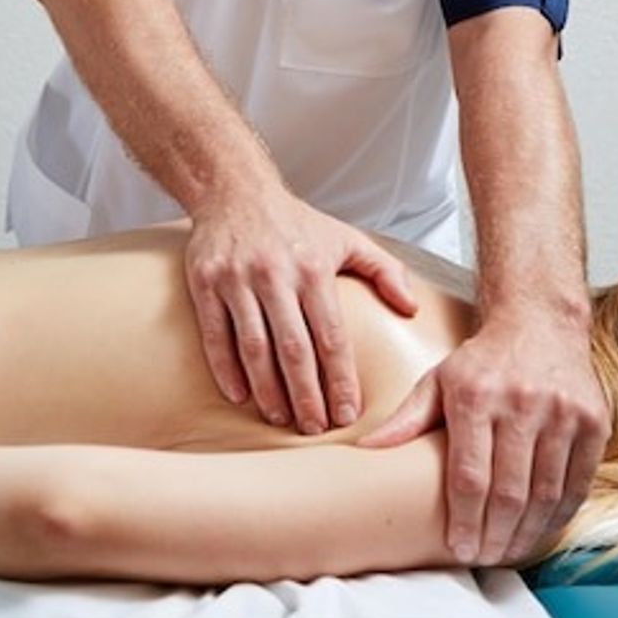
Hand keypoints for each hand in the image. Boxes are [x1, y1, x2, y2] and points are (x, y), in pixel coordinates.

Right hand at [185, 190, 418, 433]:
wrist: (234, 190)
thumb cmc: (295, 221)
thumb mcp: (347, 237)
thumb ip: (385, 270)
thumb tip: (411, 308)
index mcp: (313, 267)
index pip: (331, 336)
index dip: (340, 379)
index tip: (347, 413)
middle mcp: (276, 275)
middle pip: (294, 349)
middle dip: (306, 395)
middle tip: (315, 428)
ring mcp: (237, 280)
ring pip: (254, 348)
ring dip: (268, 390)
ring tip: (281, 418)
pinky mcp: (206, 283)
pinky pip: (216, 336)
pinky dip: (226, 370)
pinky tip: (240, 396)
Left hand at [358, 303, 607, 564]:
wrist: (542, 322)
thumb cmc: (483, 361)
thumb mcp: (438, 380)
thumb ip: (407, 418)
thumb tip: (366, 450)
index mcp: (475, 395)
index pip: (470, 476)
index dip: (465, 520)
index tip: (458, 548)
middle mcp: (522, 402)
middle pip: (509, 492)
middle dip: (494, 536)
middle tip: (482, 558)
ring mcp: (563, 412)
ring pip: (545, 493)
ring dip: (527, 532)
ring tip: (508, 551)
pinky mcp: (594, 420)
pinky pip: (578, 481)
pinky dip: (560, 513)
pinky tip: (542, 529)